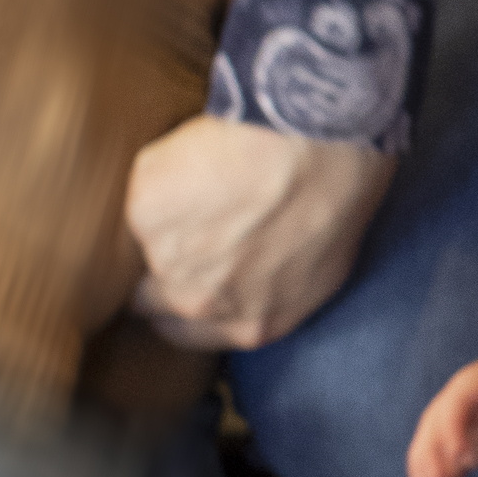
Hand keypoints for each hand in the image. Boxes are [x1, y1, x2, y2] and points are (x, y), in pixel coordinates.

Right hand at [127, 113, 388, 350]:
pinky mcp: (145, 213)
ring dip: (164, 217)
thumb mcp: (320, 267)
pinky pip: (144, 191)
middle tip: (190, 222)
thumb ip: (272, 288)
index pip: (186, 333)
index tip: (192, 271)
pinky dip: (163, 175)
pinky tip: (200, 158)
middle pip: (150, 299)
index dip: (185, 299)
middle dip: (164, 265)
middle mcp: (199, 304)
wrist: (313, 143)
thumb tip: (258, 274)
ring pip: (140, 245)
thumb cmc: (337, 195)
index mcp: (249, 325)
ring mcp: (166, 259)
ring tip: (205, 182)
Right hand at [407, 333, 477, 476]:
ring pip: (438, 441)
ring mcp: (471, 419)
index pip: (459, 398)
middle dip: (430, 452)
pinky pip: (454, 458)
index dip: (452, 425)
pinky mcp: (477, 439)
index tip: (457, 455)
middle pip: (438, 421)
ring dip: (430, 468)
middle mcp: (471, 397)